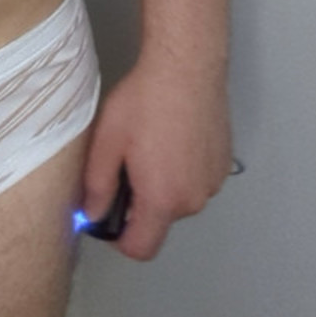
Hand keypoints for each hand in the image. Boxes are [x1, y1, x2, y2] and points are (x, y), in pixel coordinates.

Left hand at [82, 58, 232, 259]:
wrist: (187, 67)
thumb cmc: (145, 100)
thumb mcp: (107, 142)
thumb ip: (97, 186)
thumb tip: (92, 214)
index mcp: (162, 199)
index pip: (141, 248)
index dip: (119, 239)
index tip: (108, 216)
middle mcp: (193, 199)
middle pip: (160, 221)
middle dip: (140, 202)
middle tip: (126, 162)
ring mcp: (212, 182)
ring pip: (178, 199)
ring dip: (162, 185)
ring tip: (150, 145)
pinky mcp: (223, 164)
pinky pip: (195, 181)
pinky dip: (181, 170)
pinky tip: (171, 138)